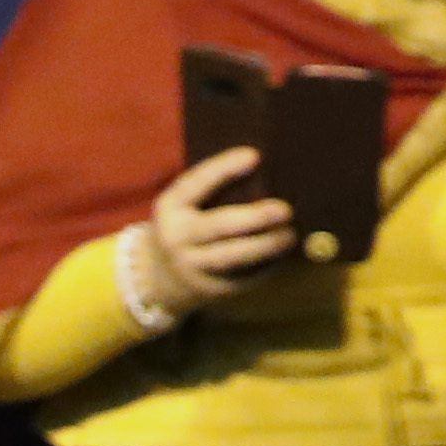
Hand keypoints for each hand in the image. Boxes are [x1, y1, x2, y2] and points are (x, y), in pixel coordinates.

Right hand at [142, 146, 301, 307]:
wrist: (156, 278)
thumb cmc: (181, 227)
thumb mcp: (180, 207)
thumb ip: (208, 192)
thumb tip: (260, 169)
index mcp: (170, 207)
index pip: (195, 184)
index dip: (223, 168)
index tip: (254, 155)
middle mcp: (177, 238)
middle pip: (218, 226)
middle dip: (254, 218)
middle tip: (285, 210)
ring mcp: (192, 267)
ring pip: (232, 257)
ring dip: (264, 247)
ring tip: (289, 236)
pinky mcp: (209, 290)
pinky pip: (240, 278)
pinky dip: (264, 266)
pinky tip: (281, 256)